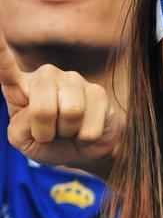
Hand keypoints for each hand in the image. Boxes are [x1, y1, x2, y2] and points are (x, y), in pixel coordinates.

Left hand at [0, 26, 120, 175]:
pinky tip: (85, 132)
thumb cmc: (49, 143)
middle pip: (42, 108)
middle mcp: (46, 76)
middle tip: (50, 135)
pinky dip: (86, 139)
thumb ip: (19, 130)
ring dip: (69, 133)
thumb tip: (36, 112)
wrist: (82, 151)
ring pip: (71, 113)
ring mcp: (73, 80)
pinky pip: (90, 125)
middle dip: (46, 131)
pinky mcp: (98, 92)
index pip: (4, 66)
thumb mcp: (24, 142)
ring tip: (69, 131)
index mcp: (20, 86)